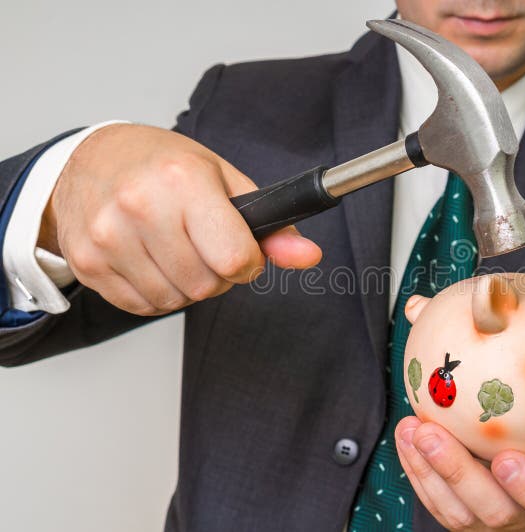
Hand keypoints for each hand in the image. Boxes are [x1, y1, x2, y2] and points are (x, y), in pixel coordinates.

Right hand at [40, 124, 321, 314]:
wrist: (92, 158)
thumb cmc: (164, 165)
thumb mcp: (225, 180)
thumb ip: (271, 226)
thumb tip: (308, 256)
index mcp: (183, 180)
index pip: (233, 258)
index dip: (247, 263)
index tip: (240, 251)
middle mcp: (141, 206)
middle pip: (204, 285)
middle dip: (216, 275)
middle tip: (203, 245)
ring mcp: (107, 237)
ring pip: (174, 301)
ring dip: (185, 286)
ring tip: (175, 249)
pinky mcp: (87, 263)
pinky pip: (141, 306)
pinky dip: (155, 292)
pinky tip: (150, 260)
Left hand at [395, 369, 524, 530]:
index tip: (506, 458)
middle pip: (498, 514)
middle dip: (460, 476)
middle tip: (431, 433)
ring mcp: (496, 517)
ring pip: (459, 514)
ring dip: (430, 471)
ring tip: (411, 427)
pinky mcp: (463, 512)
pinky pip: (436, 502)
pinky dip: (417, 470)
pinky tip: (405, 434)